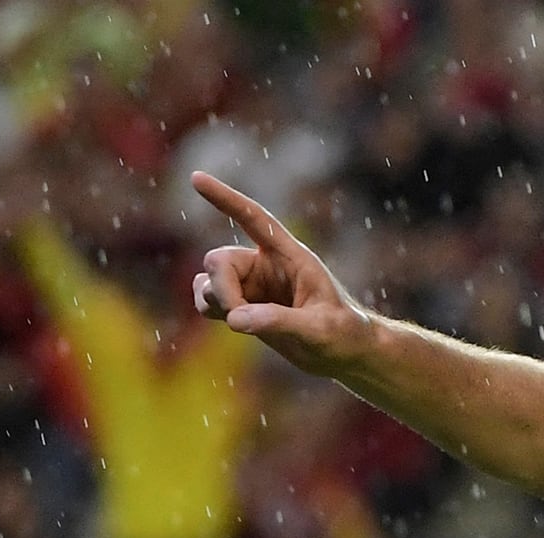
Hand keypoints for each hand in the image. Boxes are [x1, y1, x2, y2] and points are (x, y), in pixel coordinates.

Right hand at [188, 172, 371, 374]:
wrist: (347, 353)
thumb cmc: (344, 334)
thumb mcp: (318, 329)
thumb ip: (278, 321)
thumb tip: (235, 319)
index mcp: (290, 256)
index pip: (253, 218)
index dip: (225, 198)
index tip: (196, 178)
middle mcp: (266, 264)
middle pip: (219, 260)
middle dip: (221, 289)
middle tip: (238, 319)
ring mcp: (252, 284)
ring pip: (208, 280)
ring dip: (214, 300)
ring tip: (243, 324)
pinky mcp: (243, 305)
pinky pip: (207, 298)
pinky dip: (209, 309)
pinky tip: (234, 322)